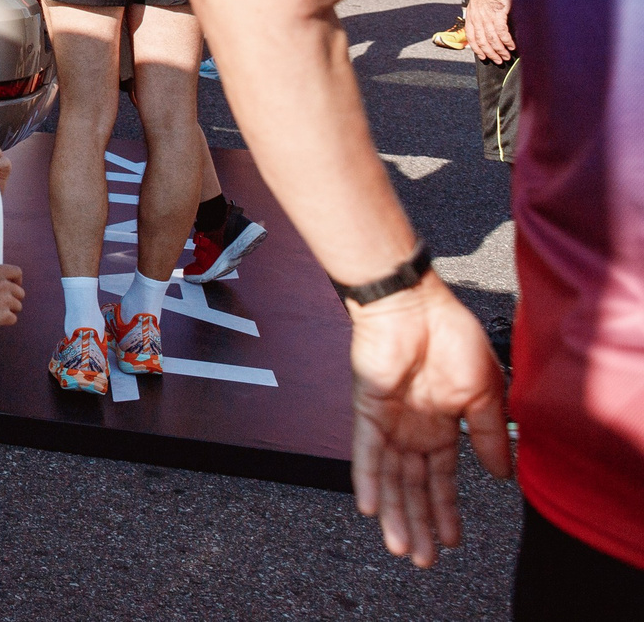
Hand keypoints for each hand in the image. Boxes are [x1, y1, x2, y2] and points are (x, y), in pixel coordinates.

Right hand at [0, 237, 22, 328]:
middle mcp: (5, 286)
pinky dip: (6, 319)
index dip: (16, 279)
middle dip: (12, 296)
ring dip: (9, 308)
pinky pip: (13, 318)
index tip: (10, 284)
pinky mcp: (4, 316)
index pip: (18, 273)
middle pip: (20, 292)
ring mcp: (5, 301)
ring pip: (17, 306)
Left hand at [347, 276, 511, 565]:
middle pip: (413, 488)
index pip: (440, 479)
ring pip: (389, 478)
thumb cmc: (451, 338)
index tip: (453, 543)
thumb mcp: (483, 394)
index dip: (445, 511)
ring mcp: (388, 421)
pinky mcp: (367, 408)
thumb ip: (489, 436)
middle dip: (418, 524)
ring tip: (401, 548)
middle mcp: (412, 430)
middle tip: (422, 561)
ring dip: (394, 513)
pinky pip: (364, 449)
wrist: (415, 304)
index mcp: (440, 427)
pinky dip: (366, 477)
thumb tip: (502, 475)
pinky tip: (368, 507)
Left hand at [462, 0, 513, 62]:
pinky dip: (507, 40)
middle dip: (491, 53)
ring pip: (492, 38)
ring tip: (506, 55)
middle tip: (498, 60)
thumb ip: (481, 17)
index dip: (477, 49)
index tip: (484, 57)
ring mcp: (486, 14)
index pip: (471, 37)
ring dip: (500, 49)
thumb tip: (487, 30)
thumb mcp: (480, 3)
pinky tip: (512, 45)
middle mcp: (476, 16)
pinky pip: (501, 31)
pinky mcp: (497, 12)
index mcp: (471, 15)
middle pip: (482, 40)